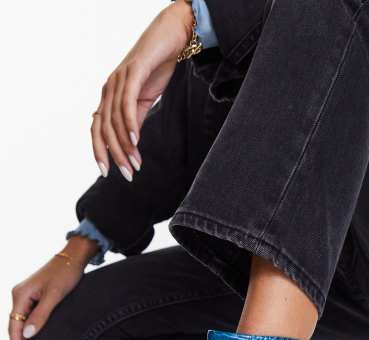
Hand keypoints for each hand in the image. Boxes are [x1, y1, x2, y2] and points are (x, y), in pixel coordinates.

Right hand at [8, 237, 96, 339]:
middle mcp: (18, 295)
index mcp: (20, 295)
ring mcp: (24, 296)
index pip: (14, 327)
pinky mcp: (31, 296)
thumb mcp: (55, 295)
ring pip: (18, 324)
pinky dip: (27, 332)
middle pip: (13, 327)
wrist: (72, 257)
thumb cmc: (66, 274)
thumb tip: (26, 335)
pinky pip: (25, 318)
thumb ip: (41, 315)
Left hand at [92, 1, 193, 181]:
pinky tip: (136, 141)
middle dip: (114, 155)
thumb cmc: (158, 66)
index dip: (100, 151)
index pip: (98, 128)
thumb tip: (131, 142)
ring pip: (115, 119)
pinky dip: (130, 123)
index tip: (107, 172)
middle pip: (103, 128)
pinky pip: (128, 102)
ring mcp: (120, 79)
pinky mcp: (133, 71)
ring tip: (135, 163)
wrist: (172, 37)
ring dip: (125, 146)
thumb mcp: (146, 99)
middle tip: (127, 175)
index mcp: (111, 95)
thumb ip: (135, 118)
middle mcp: (109, 87)